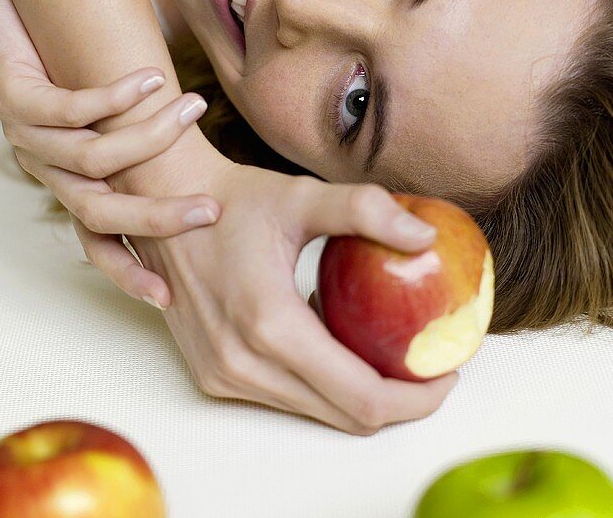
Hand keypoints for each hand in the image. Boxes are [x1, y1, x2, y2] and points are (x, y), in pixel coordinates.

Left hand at [0, 0, 219, 304]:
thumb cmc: (76, 52)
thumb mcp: (117, 107)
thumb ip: (152, 137)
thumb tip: (216, 160)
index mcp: (66, 180)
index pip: (94, 241)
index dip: (125, 271)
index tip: (166, 298)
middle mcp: (42, 166)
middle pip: (95, 213)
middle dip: (153, 218)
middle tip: (208, 211)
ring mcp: (22, 133)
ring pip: (92, 159)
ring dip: (150, 137)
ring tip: (193, 108)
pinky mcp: (11, 95)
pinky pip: (70, 109)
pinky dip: (117, 97)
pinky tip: (152, 79)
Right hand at [125, 154, 458, 435]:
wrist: (164, 205)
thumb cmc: (235, 199)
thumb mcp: (304, 196)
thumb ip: (367, 210)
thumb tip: (425, 238)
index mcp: (268, 323)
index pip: (362, 396)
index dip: (416, 396)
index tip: (447, 369)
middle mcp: (241, 362)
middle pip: (345, 417)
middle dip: (399, 401)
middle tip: (431, 365)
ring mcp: (223, 374)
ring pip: (316, 413)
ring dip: (360, 394)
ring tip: (391, 352)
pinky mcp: (213, 376)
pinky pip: (286, 398)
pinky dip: (322, 384)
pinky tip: (337, 342)